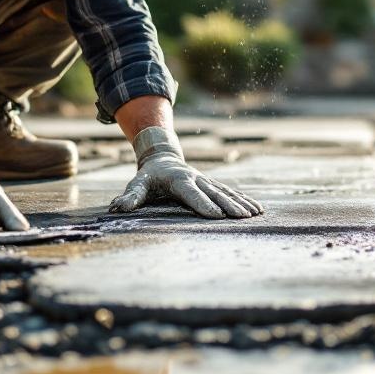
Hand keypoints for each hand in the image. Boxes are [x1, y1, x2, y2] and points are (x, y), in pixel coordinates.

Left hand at [108, 126, 263, 218]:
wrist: (162, 156)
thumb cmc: (148, 176)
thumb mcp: (137, 184)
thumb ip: (130, 196)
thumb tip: (117, 207)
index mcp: (177, 179)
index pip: (191, 193)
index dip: (202, 204)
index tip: (216, 215)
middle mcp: (195, 178)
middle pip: (214, 192)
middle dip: (229, 205)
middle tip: (242, 217)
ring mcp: (206, 180)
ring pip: (225, 191)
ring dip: (241, 202)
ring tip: (254, 214)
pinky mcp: (212, 183)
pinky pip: (230, 191)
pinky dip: (244, 199)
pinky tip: (257, 208)